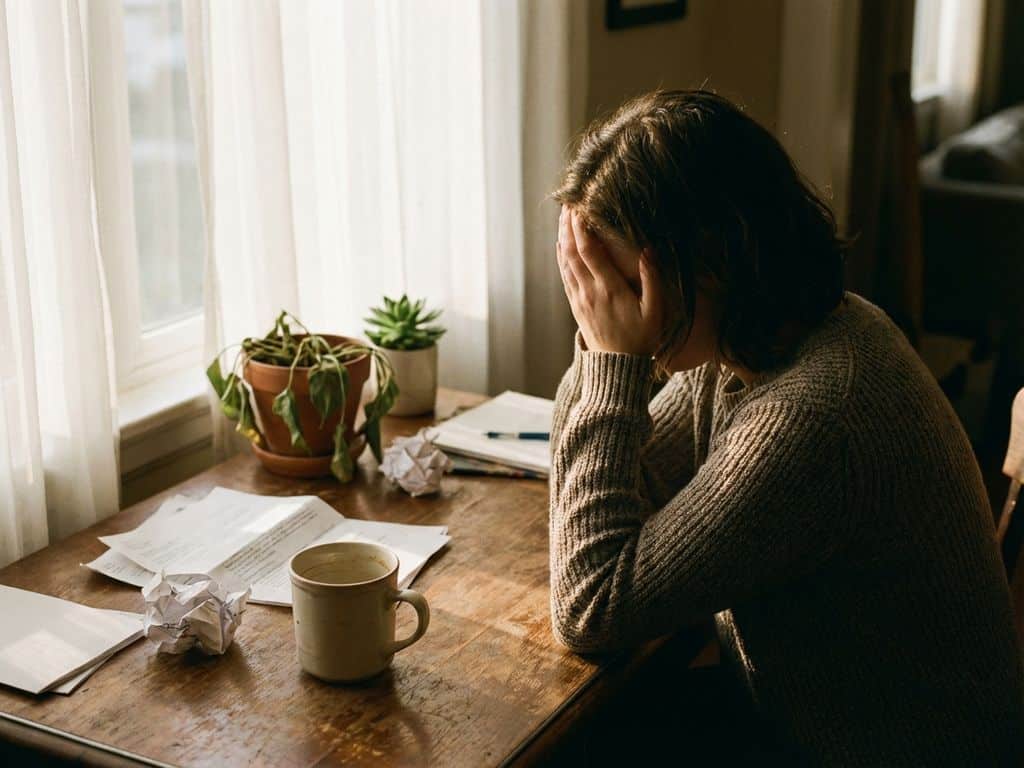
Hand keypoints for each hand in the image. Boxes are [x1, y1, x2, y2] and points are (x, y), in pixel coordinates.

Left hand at [556, 206, 662, 355]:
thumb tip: (649, 250)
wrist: (618, 366)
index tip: (580, 208)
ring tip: (563, 216)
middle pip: (572, 251)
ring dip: (562, 237)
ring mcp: (580, 298)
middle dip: (568, 225)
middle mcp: (589, 291)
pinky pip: (564, 274)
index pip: (589, 251)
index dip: (582, 228)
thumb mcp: (655, 311)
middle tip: (568, 203)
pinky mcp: (575, 304)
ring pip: (565, 261)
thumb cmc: (641, 338)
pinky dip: (561, 255)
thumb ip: (653, 279)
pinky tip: (562, 243)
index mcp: (609, 289)